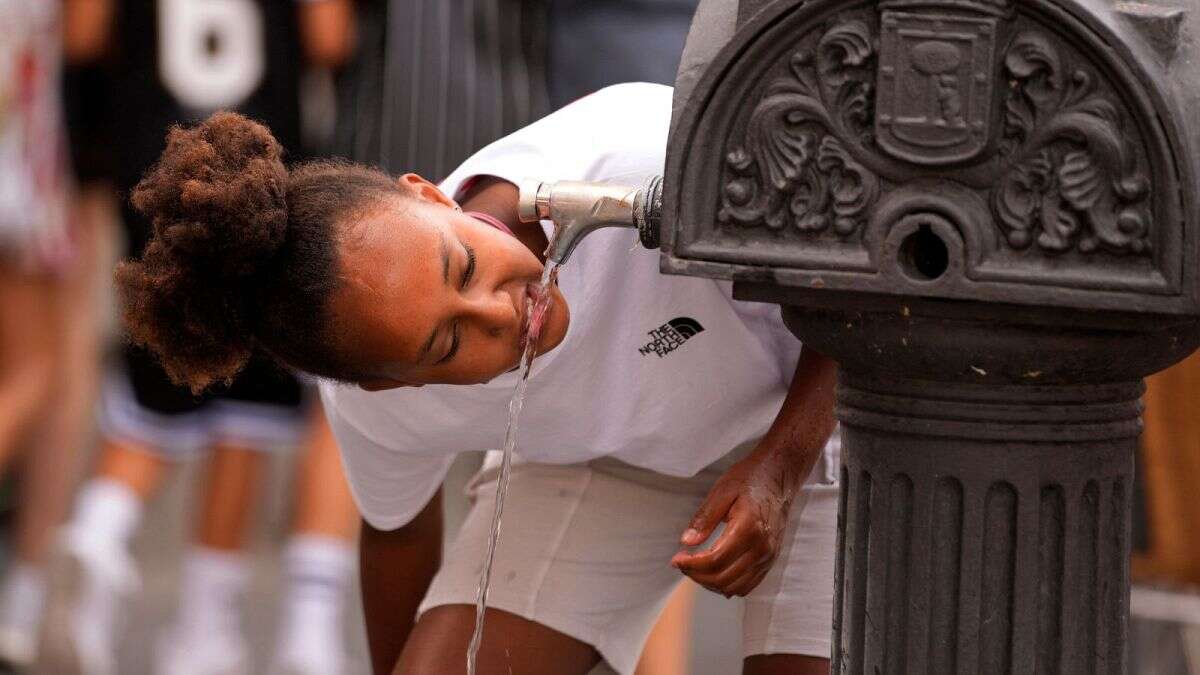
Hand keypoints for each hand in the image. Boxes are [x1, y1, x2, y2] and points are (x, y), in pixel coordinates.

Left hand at [671, 450, 797, 596]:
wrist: (779, 476)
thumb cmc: (750, 479)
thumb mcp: (722, 491)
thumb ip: (704, 518)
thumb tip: (687, 542)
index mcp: (749, 528)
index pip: (715, 561)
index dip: (691, 565)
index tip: (676, 559)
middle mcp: (762, 548)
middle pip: (724, 579)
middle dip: (697, 575)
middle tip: (682, 562)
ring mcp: (768, 556)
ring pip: (735, 588)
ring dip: (711, 583)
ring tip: (696, 567)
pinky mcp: (771, 560)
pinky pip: (748, 585)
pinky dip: (728, 585)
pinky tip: (714, 571)